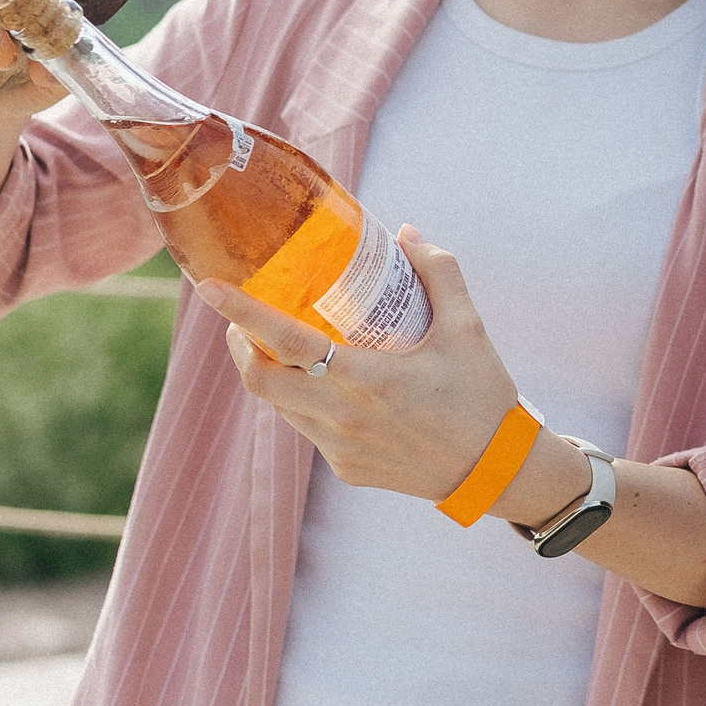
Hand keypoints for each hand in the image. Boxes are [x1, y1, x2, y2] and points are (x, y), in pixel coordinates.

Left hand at [195, 227, 536, 504]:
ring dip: (270, 372)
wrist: (496, 472)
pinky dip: (303, 399)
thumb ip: (438, 271)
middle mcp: (343, 417)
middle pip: (260, 379)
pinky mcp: (345, 468)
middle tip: (243, 317)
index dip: (242, 313)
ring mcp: (339, 448)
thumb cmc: (482, 396)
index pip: (285, 342)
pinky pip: (307, 428)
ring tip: (282, 343)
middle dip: (241, 343)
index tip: (210, 287)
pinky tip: (327, 383)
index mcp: (368, 379)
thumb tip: (406, 232)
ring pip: (279, 406)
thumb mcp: (468, 327)